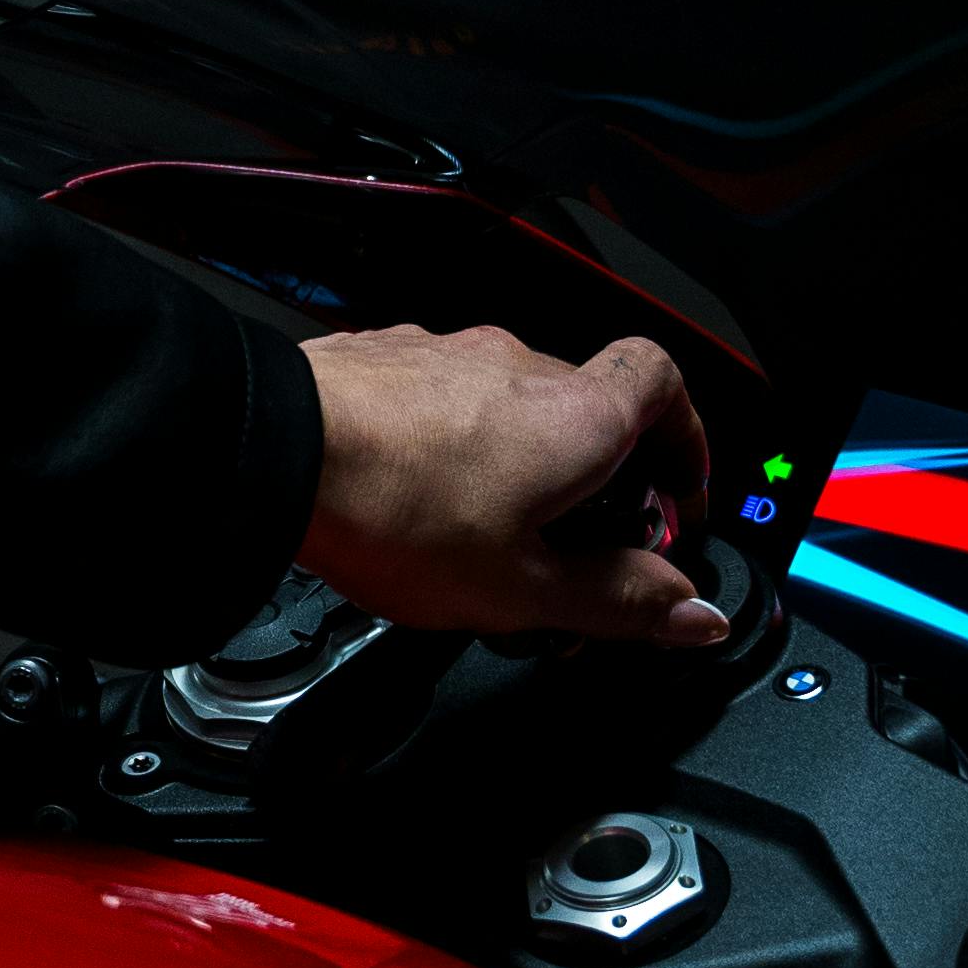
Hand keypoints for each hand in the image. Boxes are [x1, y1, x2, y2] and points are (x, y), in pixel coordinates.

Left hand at [299, 319, 728, 652]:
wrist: (273, 451)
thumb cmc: (395, 509)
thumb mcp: (524, 588)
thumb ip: (618, 599)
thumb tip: (693, 613)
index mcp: (578, 414)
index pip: (666, 384)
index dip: (685, 438)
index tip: (677, 494)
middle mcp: (520, 365)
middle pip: (588, 407)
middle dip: (593, 479)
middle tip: (574, 552)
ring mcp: (449, 354)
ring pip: (510, 407)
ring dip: (517, 465)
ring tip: (486, 541)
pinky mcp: (387, 360)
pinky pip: (443, 400)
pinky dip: (452, 446)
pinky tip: (419, 504)